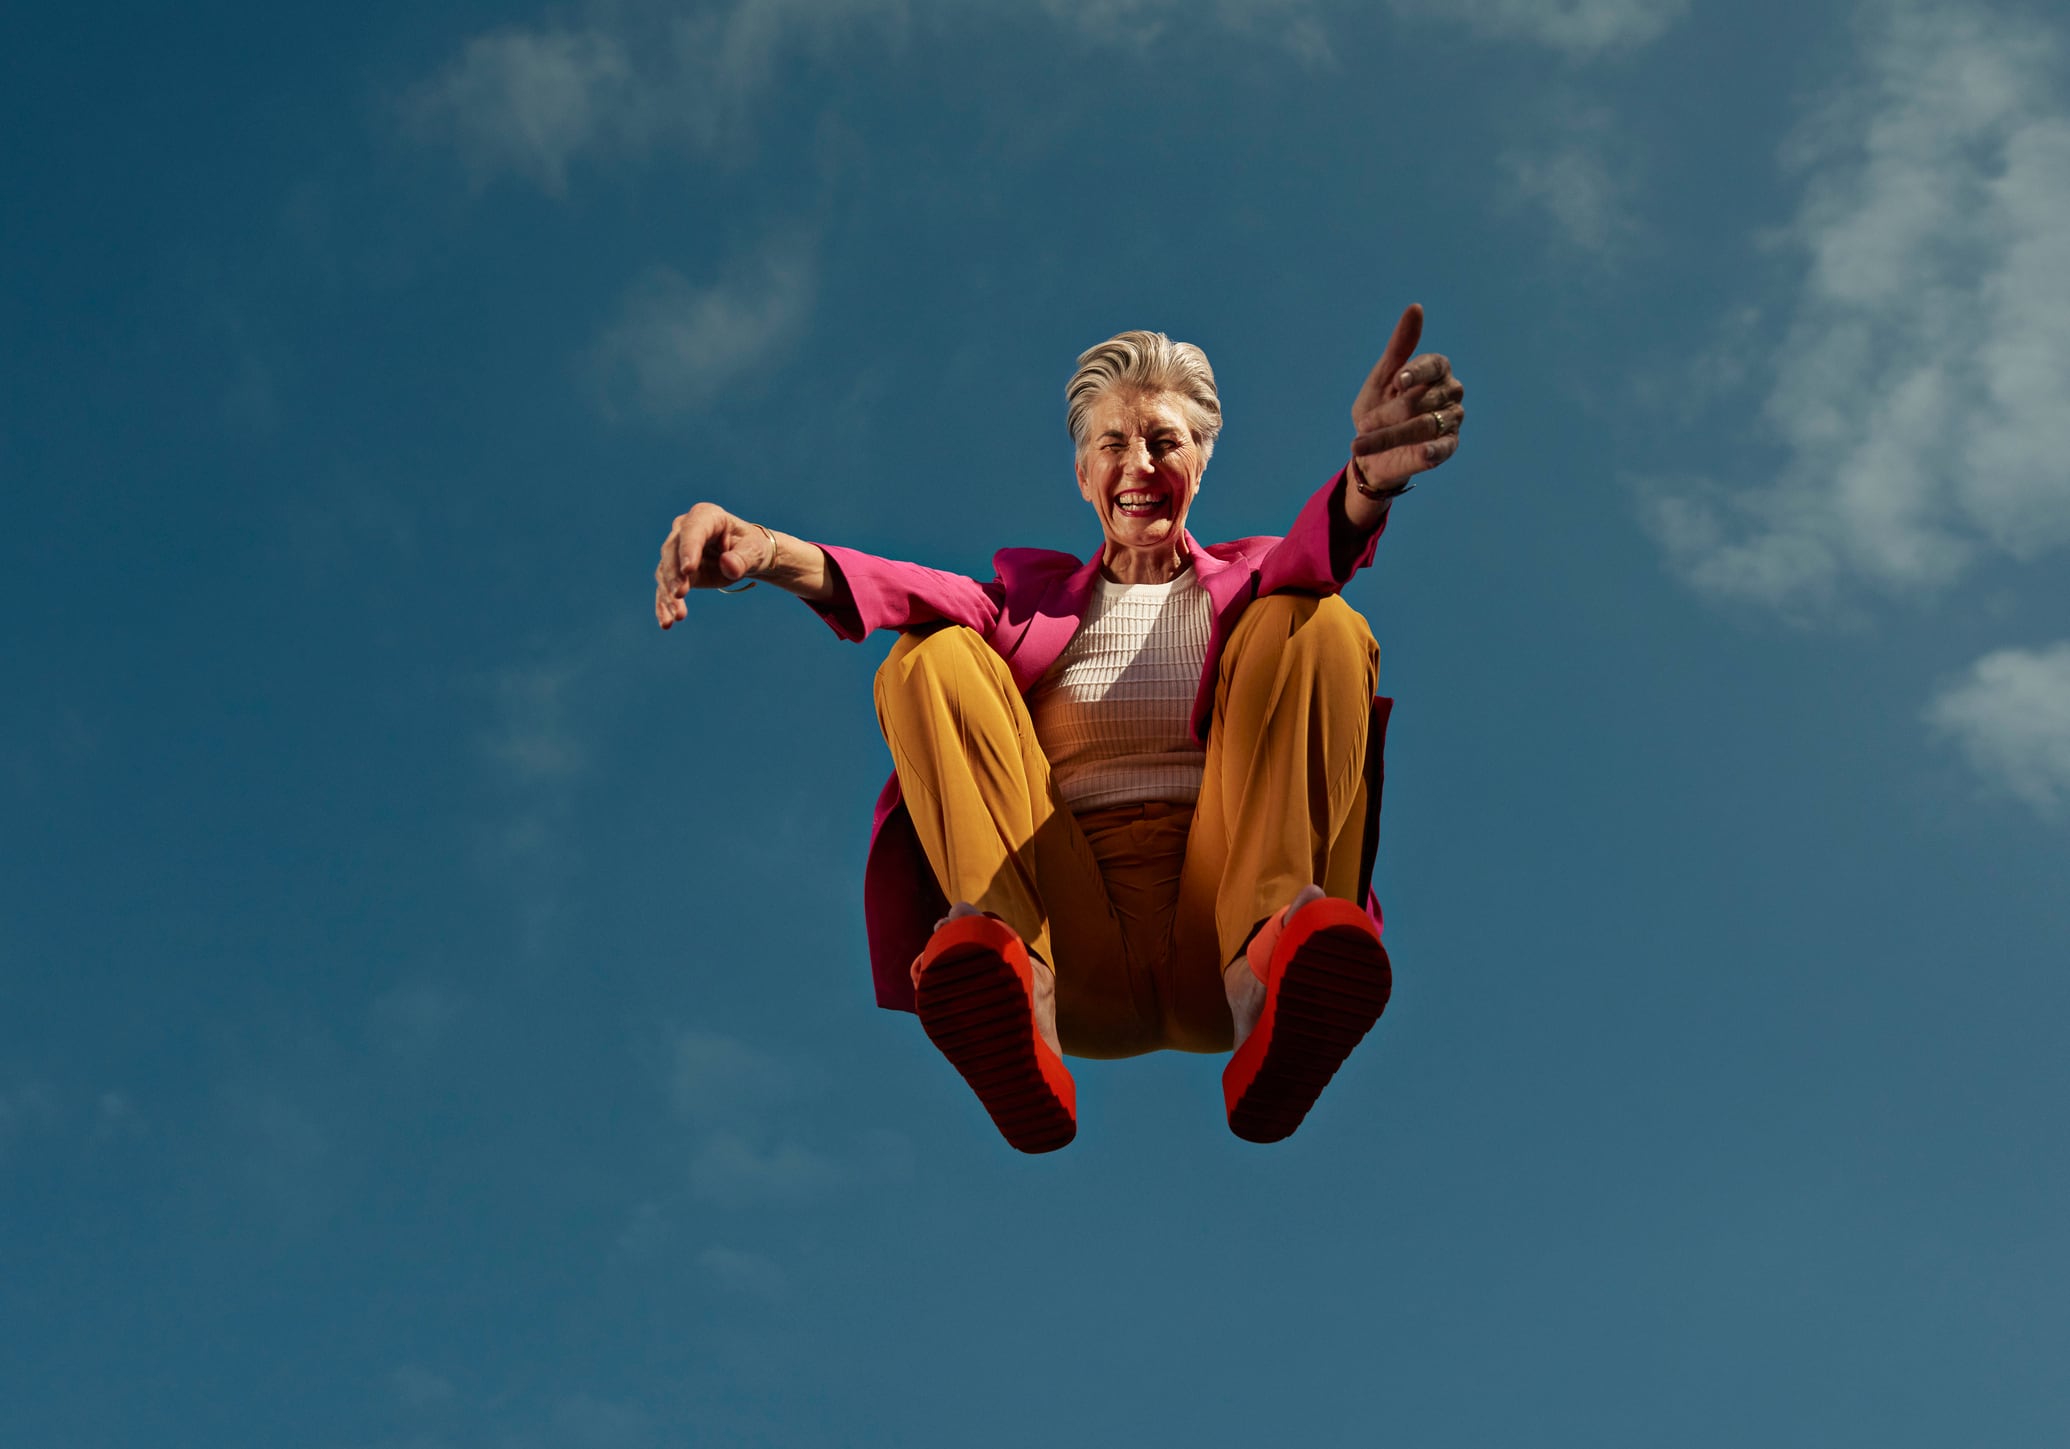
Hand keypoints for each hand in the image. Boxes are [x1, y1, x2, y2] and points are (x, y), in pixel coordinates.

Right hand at [653, 503, 773, 628]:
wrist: (748, 558)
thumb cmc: (754, 548)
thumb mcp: (755, 552)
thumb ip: (742, 559)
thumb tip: (729, 566)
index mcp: (706, 516)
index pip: (692, 531)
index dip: (688, 549)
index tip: (688, 570)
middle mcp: (685, 530)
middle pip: (672, 552)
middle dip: (674, 575)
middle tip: (680, 595)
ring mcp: (677, 551)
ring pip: (665, 572)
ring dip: (668, 595)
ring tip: (677, 616)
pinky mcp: (675, 572)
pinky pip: (665, 589)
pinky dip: (664, 605)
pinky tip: (666, 623)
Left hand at [1348, 303, 1465, 494]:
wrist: (1370, 450)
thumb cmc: (1378, 407)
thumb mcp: (1382, 376)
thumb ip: (1399, 346)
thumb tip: (1416, 308)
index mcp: (1436, 370)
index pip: (1434, 365)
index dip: (1416, 372)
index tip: (1397, 380)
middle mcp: (1450, 393)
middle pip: (1422, 400)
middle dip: (1389, 412)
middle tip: (1363, 423)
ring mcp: (1451, 420)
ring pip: (1425, 425)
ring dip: (1390, 435)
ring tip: (1358, 443)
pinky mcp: (1448, 446)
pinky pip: (1443, 447)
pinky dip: (1433, 450)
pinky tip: (1422, 453)